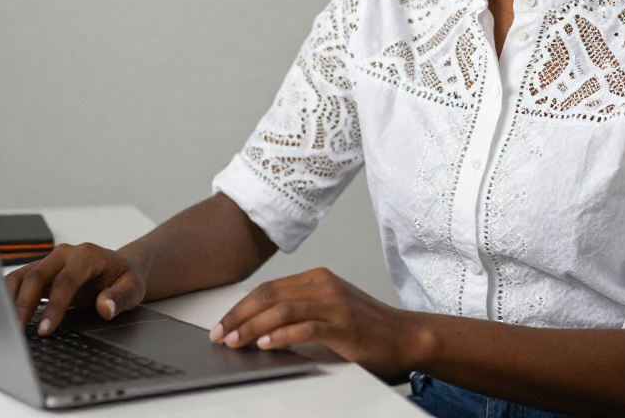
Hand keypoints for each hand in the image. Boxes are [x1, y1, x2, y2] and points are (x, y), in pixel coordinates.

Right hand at [4, 242, 146, 335]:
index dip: (54, 306)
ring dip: (10, 301)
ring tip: (7, 327)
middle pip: (36, 276)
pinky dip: (8, 297)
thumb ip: (121, 297)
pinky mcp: (40, 270)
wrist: (120, 267)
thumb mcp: (134, 288)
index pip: (65, 280)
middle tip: (19, 333)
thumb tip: (105, 307)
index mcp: (87, 255)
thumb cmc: (125, 278)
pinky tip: (5, 316)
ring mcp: (49, 260)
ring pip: (21, 277)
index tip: (46, 329)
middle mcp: (64, 254)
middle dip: (25, 306)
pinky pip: (17, 281)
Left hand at [208, 267, 421, 377]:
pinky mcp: (344, 327)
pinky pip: (307, 328)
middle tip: (219, 335)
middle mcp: (324, 286)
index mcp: (318, 278)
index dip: (240, 307)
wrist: (405, 335)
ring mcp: (335, 305)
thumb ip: (299, 311)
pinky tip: (267, 345)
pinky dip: (283, 336)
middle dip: (239, 316)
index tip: (221, 324)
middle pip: (270, 295)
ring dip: (253, 327)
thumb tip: (257, 328)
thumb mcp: (328, 310)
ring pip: (283, 309)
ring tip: (235, 341)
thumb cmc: (365, 327)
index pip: (268, 288)